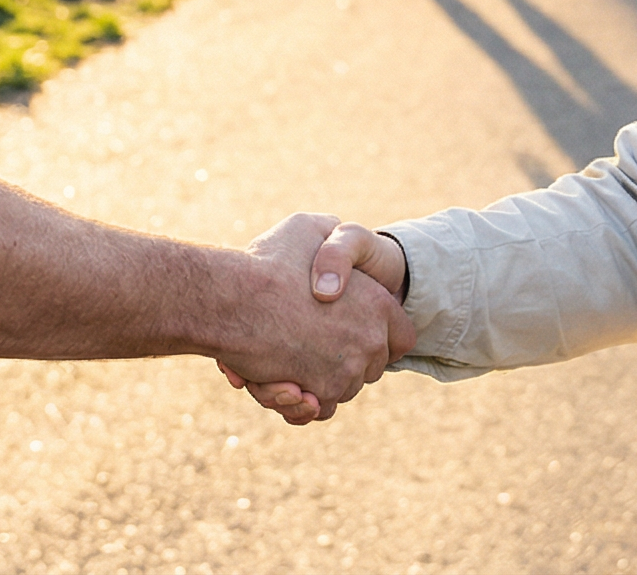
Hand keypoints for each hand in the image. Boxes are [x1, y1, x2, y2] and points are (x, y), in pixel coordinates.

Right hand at [211, 214, 413, 425]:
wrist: (234, 300)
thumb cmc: (267, 262)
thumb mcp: (306, 227)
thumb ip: (329, 231)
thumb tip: (333, 229)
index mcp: (378, 303)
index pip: (402, 338)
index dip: (380, 336)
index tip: (353, 332)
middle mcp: (370, 341)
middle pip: (370, 367)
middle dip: (346, 360)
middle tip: (311, 345)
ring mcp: (347, 372)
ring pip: (342, 389)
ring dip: (317, 381)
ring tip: (287, 362)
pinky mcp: (320, 393)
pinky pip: (317, 408)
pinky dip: (300, 402)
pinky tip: (282, 382)